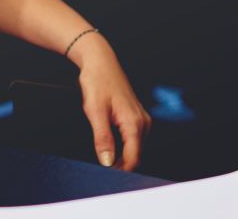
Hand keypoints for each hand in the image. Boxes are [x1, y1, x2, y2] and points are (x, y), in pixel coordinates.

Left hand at [69, 33, 149, 170]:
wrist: (100, 61)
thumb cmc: (97, 81)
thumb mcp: (95, 111)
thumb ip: (102, 138)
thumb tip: (107, 161)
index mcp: (134, 122)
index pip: (134, 158)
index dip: (121, 171)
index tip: (108, 177)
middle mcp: (142, 122)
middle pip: (135, 155)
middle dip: (120, 164)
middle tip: (101, 167)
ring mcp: (142, 119)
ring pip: (134, 148)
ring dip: (121, 154)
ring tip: (103, 153)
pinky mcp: (137, 117)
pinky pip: (132, 139)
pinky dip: (122, 145)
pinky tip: (109, 143)